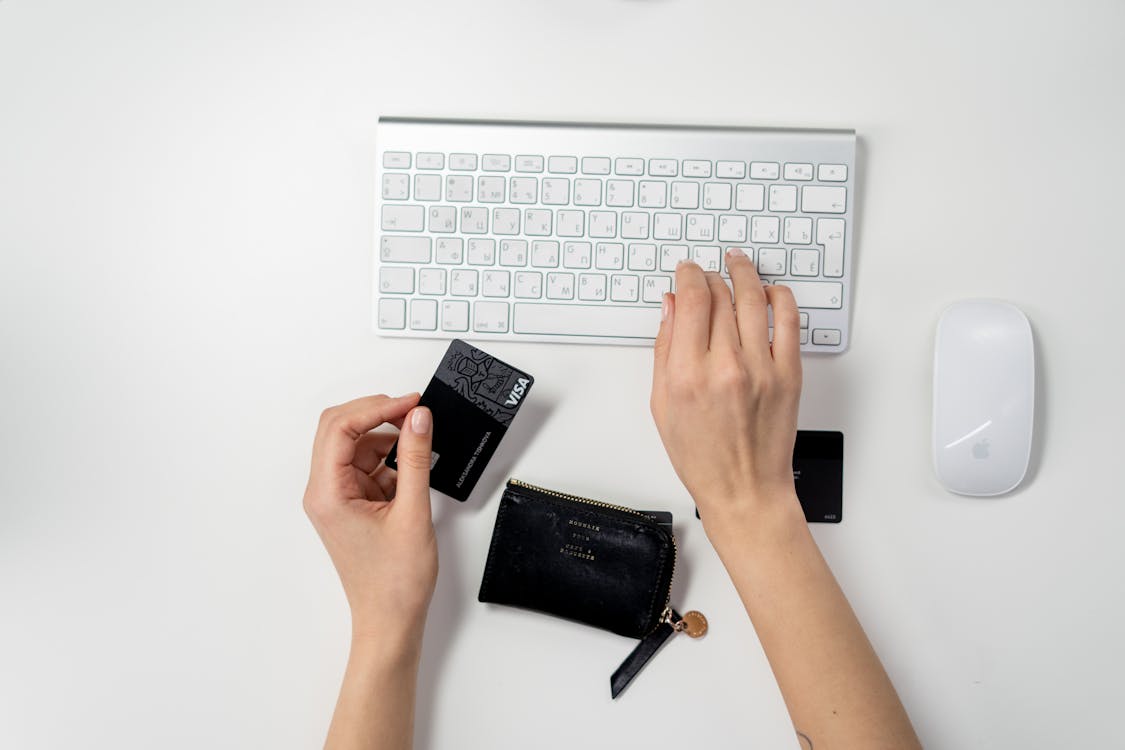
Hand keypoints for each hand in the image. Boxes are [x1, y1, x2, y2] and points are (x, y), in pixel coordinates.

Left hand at [303, 393, 437, 644]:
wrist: (390, 620)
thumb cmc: (395, 582)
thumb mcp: (413, 511)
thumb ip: (415, 458)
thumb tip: (419, 418)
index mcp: (327, 493)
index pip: (340, 428)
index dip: (377, 407)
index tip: (411, 403)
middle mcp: (324, 492)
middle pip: (340, 429)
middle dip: (377, 414)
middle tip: (413, 411)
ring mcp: (336, 497)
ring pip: (355, 445)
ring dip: (386, 438)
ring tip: (420, 442)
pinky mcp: (351, 504)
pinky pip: (366, 466)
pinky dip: (389, 459)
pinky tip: (412, 467)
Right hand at [650, 250, 802, 544]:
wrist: (745, 490)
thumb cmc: (702, 457)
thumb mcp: (663, 405)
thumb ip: (665, 350)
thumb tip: (670, 307)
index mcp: (688, 374)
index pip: (691, 301)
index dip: (688, 276)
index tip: (686, 271)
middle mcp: (725, 367)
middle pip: (721, 296)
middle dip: (711, 276)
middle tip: (707, 273)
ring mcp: (762, 369)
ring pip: (754, 299)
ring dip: (745, 273)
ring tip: (738, 264)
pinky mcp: (789, 375)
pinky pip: (789, 321)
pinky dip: (780, 297)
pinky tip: (770, 292)